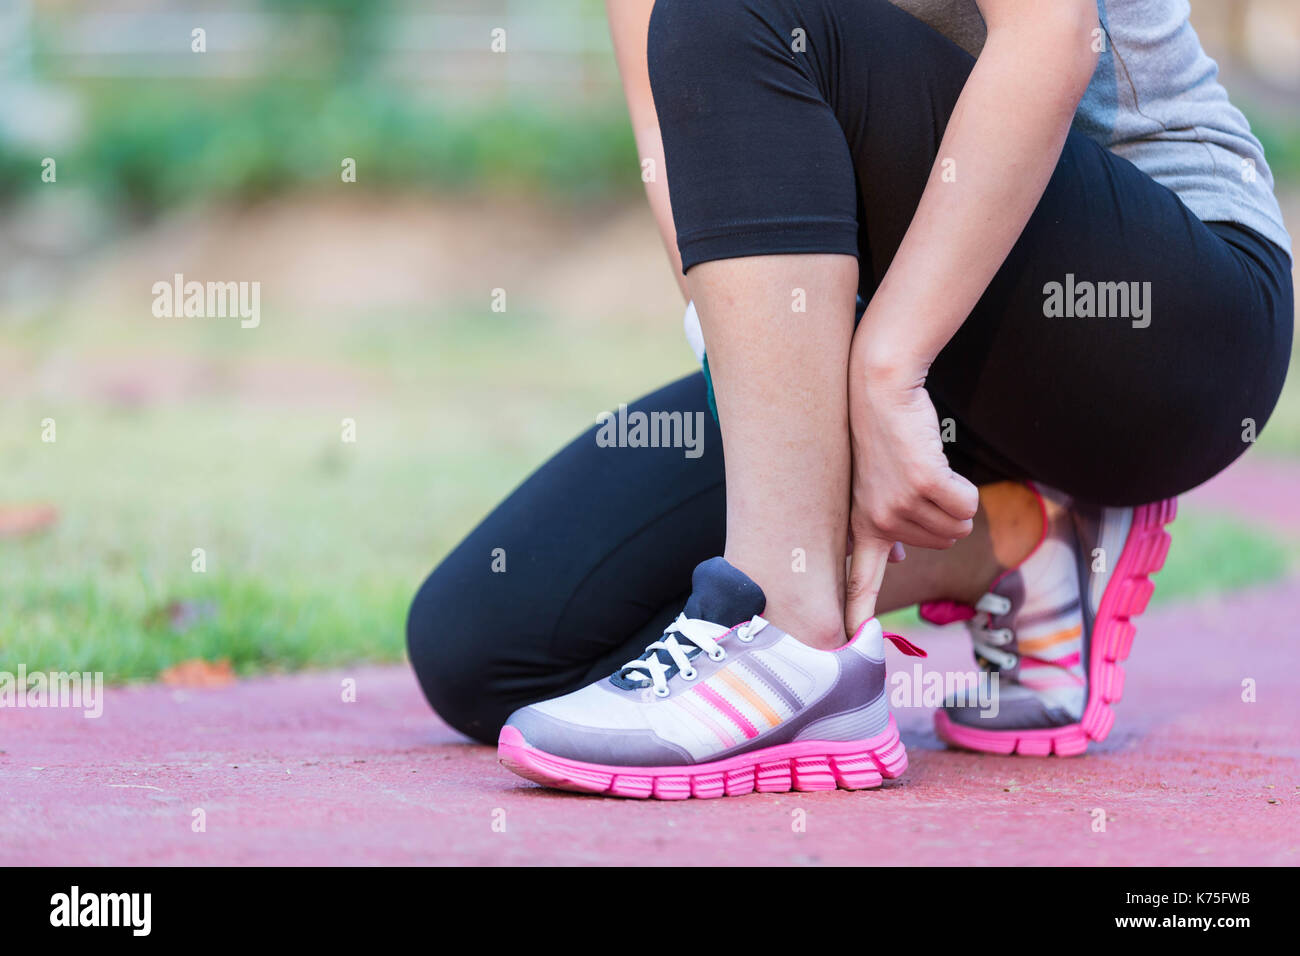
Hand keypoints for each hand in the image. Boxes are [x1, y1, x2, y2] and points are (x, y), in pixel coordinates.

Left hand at [844, 362, 977, 633]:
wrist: (880, 393)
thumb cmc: (882, 439)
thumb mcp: (872, 488)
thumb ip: (882, 527)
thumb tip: (893, 559)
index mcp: (863, 527)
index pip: (859, 582)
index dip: (859, 614)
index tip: (852, 645)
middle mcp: (879, 522)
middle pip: (941, 543)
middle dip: (942, 515)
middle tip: (918, 480)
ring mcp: (900, 504)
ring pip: (956, 527)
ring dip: (953, 499)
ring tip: (924, 470)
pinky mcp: (924, 484)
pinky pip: (967, 505)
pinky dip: (964, 487)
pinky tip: (938, 463)